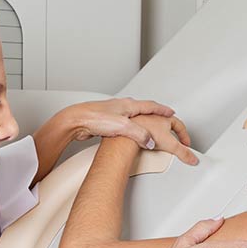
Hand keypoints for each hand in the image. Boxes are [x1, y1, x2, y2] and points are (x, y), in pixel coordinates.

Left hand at [64, 98, 195, 162]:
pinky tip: (129, 133)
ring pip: (133, 116)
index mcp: (129, 105)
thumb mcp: (123, 126)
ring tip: (149, 125)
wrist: (76, 121)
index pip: (151, 106)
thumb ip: (140, 134)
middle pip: (143, 108)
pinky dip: (131, 127)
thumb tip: (150, 142)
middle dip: (154, 113)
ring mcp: (114, 113)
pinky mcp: (107, 122)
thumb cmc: (95, 118)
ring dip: (143, 120)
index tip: (171, 112)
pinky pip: (124, 124)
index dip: (162, 110)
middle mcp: (122, 107)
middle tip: (163, 117)